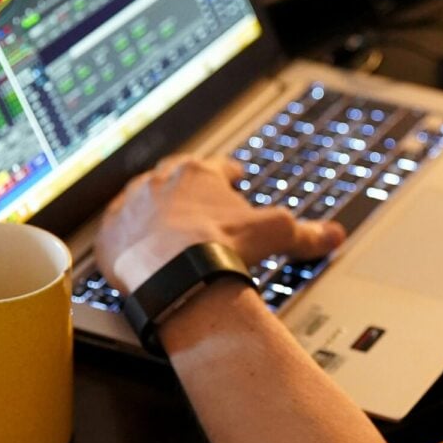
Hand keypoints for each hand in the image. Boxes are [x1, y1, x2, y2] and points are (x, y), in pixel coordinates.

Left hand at [95, 156, 344, 293]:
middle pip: (175, 180)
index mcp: (198, 173)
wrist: (174, 275)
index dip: (227, 174)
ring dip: (153, 212)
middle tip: (197, 204)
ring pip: (142, 202)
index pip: (216, 167)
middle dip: (187, 191)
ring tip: (164, 229)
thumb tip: (333, 235)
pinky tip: (136, 251)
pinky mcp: (109, 236)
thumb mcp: (275, 234)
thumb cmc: (221, 247)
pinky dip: (128, 240)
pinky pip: (117, 232)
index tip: (233, 177)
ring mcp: (130, 208)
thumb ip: (305, 232)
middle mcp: (159, 183)